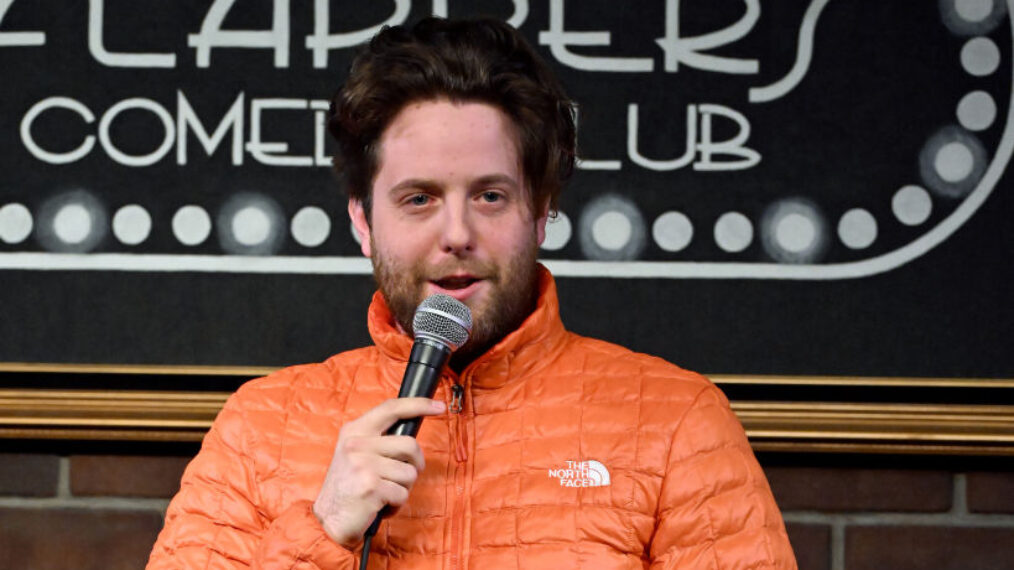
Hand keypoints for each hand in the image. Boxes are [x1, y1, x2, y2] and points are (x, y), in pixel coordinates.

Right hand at [312, 397, 445, 547]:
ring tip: (384, 494)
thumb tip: (412, 435)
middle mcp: (357, 444)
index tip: (439, 406)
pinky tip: (380, 505)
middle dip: (416, 464)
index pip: (391, 408)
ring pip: (410, 473)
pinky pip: (402, 494)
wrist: (327, 518)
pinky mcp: (371, 487)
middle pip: (410, 445)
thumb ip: (379, 440)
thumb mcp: (355, 452)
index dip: (418, 405)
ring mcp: (364, 465)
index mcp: (355, 431)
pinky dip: (396, 504)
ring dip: (403, 488)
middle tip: (404, 476)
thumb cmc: (348, 485)